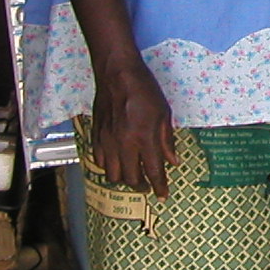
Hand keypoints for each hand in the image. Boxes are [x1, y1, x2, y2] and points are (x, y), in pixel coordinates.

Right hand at [92, 58, 176, 196]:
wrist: (117, 74)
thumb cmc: (145, 90)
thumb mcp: (164, 113)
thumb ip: (167, 140)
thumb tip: (173, 162)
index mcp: (144, 137)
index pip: (154, 171)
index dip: (159, 186)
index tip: (163, 195)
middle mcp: (124, 144)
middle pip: (131, 179)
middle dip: (141, 186)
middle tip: (149, 185)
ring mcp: (107, 142)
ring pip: (113, 174)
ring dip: (124, 179)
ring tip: (133, 175)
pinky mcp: (96, 136)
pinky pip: (100, 162)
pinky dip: (109, 167)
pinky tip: (118, 162)